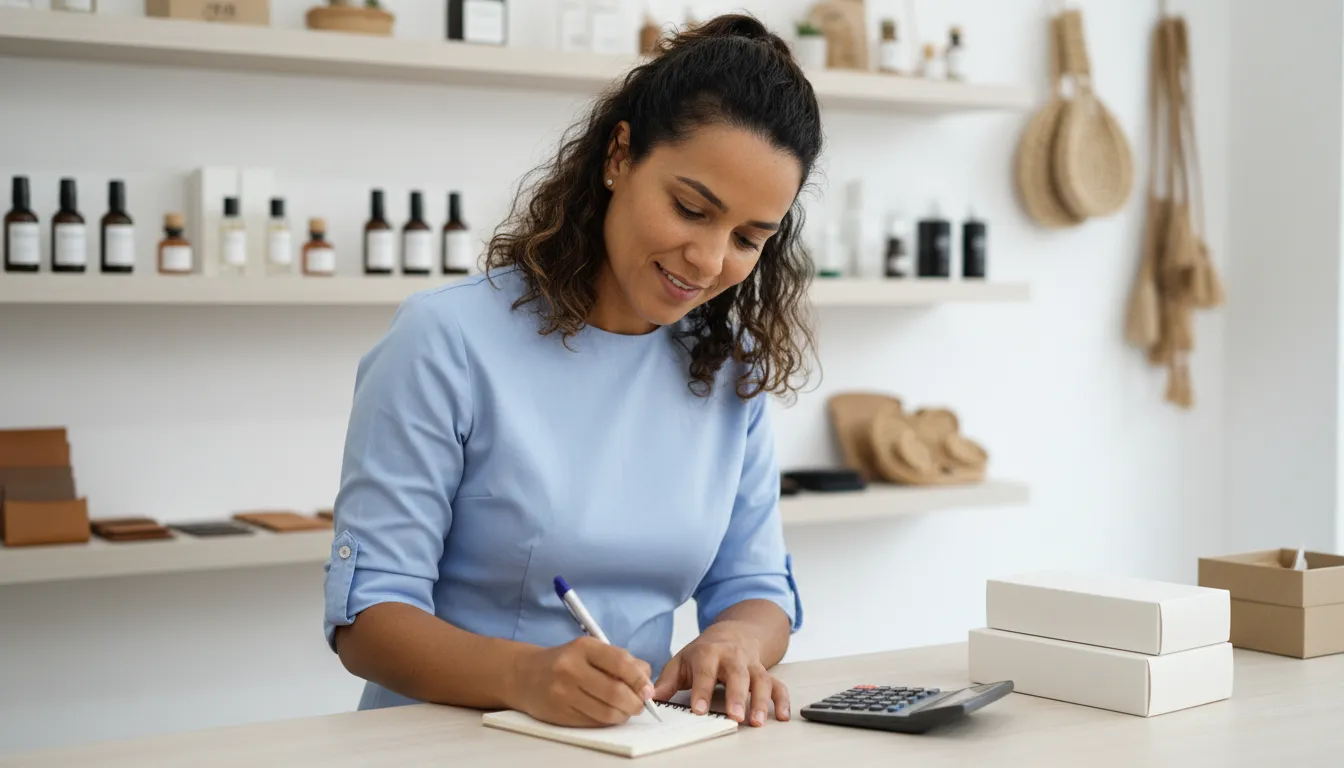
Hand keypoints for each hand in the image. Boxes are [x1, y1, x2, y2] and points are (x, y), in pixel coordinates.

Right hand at [510, 637, 654, 726]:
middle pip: (615, 692)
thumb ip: (621, 661)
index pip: (620, 663)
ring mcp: (563, 693)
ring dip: (623, 714)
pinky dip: (607, 721)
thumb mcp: (591, 650)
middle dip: (635, 702)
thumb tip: (646, 681)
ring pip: (606, 712)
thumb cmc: (566, 661)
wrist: (525, 675)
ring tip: (625, 709)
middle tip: (640, 704)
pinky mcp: (559, 714)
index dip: (639, 680)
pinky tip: (607, 713)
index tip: (648, 691)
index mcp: (583, 647)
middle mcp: (571, 669)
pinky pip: (593, 722)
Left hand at [652, 622, 789, 726]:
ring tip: (756, 721)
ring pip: (760, 679)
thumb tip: (650, 697)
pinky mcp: (765, 672)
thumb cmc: (704, 652)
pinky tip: (782, 716)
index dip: (702, 691)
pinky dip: (782, 700)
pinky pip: (777, 684)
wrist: (732, 633)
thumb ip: (667, 681)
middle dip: (736, 696)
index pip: (705, 672)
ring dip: (760, 701)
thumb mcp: (682, 660)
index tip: (699, 711)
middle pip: (737, 674)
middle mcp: (732, 657)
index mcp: (708, 653)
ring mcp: (751, 664)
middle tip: (734, 717)